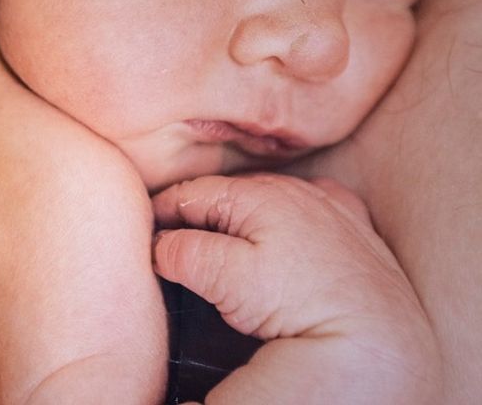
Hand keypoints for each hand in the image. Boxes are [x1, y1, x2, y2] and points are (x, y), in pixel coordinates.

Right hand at [152, 174, 440, 402]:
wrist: (377, 335)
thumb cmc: (299, 305)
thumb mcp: (227, 280)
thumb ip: (185, 252)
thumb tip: (159, 243)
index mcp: (255, 194)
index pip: (188, 193)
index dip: (160, 212)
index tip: (144, 232)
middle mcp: (293, 188)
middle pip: (227, 193)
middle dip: (198, 213)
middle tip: (177, 241)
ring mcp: (327, 204)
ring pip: (267, 197)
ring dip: (240, 215)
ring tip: (224, 244)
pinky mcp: (354, 226)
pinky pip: (310, 206)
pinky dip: (286, 217)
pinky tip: (283, 238)